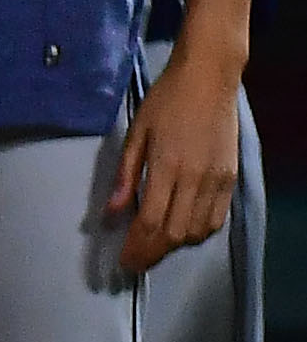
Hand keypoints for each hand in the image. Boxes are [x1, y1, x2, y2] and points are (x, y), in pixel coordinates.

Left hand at [111, 50, 244, 275]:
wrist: (208, 79)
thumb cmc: (165, 101)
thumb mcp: (135, 133)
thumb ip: (125, 175)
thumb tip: (111, 212)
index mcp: (168, 167)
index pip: (151, 221)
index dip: (136, 247)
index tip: (123, 261)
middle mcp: (196, 178)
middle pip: (175, 233)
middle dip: (152, 253)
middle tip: (135, 262)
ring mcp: (218, 179)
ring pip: (198, 230)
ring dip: (175, 245)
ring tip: (154, 247)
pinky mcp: (231, 177)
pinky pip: (217, 218)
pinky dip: (199, 232)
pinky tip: (182, 232)